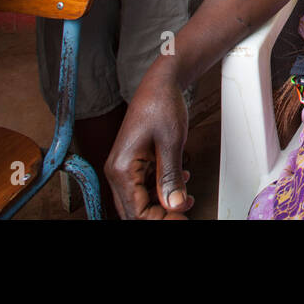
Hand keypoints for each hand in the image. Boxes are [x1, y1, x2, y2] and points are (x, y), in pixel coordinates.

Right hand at [105, 72, 192, 218]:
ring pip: (140, 201)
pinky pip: (144, 187)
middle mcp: (117, 171)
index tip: (182, 216)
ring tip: (186, 194)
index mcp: (121, 169)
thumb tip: (174, 205)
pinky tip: (180, 179)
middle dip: (161, 214)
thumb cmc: (161, 105)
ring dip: (163, 202)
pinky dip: (161, 189)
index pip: (135, 212)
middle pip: (135, 211)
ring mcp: (124, 168)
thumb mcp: (171, 143)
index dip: (160, 219)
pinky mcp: (133, 164)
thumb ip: (171, 177)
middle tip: (185, 210)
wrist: (160, 84)